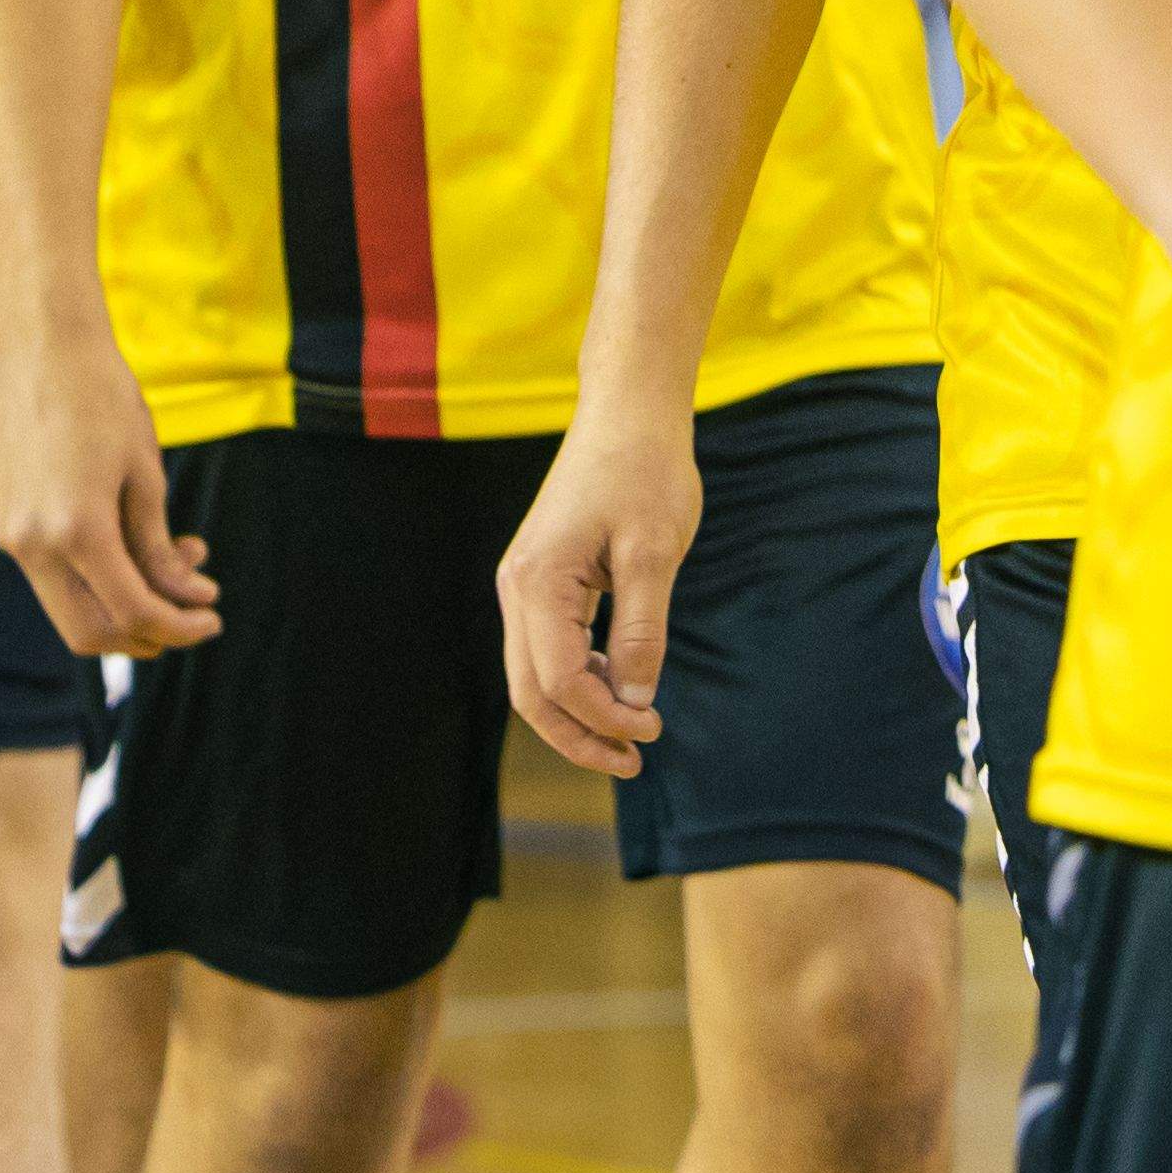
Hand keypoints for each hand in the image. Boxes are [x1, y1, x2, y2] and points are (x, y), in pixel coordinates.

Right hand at [0, 302, 216, 656]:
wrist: (41, 346)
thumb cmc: (103, 398)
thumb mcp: (145, 473)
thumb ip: (160, 547)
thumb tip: (190, 599)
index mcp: (76, 530)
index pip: (132, 612)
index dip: (178, 627)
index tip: (213, 616)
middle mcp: (33, 544)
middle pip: (90, 633)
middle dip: (147, 635)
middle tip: (192, 612)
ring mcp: (13, 536)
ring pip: (69, 609)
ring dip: (124, 605)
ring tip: (178, 558)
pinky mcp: (7, 523)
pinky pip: (54, 576)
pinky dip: (96, 579)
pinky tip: (135, 542)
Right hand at [493, 402, 701, 777]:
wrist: (628, 410)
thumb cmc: (645, 469)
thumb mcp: (653, 552)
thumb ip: (641, 632)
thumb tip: (636, 703)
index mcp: (538, 582)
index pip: (560, 681)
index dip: (604, 718)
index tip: (654, 730)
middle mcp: (517, 587)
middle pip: (531, 693)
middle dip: (580, 736)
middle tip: (634, 761)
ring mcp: (524, 583)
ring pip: (534, 675)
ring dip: (578, 713)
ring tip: (631, 734)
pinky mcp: (542, 578)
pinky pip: (547, 648)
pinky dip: (579, 679)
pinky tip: (621, 686)